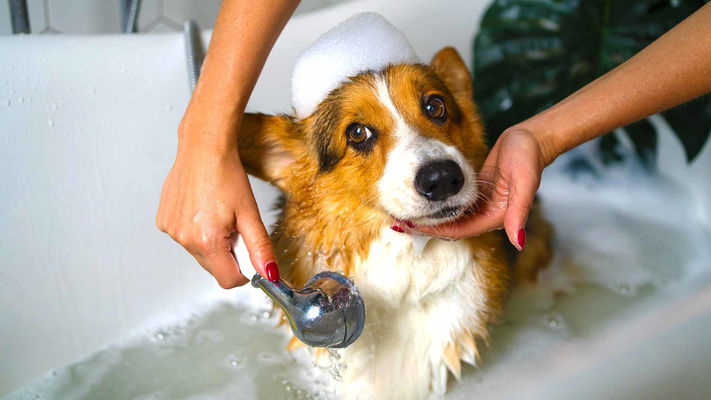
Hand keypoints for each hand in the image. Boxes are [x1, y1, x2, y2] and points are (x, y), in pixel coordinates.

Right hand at [156, 125, 278, 287]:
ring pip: (199, 252)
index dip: (243, 271)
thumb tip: (270, 274)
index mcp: (207, 241)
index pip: (228, 280)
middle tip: (234, 226)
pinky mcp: (163, 220)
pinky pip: (184, 237)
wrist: (203, 147)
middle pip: (213, 267)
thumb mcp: (250, 214)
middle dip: (227, 253)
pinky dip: (196, 230)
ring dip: (211, 241)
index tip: (248, 252)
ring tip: (217, 213)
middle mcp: (184, 239)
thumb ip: (260, 248)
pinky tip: (202, 208)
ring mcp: (171, 230)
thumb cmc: (227, 175)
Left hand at [414, 128, 549, 249]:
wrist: (530, 139)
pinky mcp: (477, 193)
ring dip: (430, 217)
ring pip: (451, 217)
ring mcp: (481, 204)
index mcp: (496, 217)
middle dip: (427, 227)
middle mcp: (487, 215)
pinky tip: (422, 200)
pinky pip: (454, 204)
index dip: (435, 231)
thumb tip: (519, 241)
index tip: (412, 227)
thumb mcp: (524, 183)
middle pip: (452, 228)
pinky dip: (438, 205)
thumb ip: (519, 212)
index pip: (459, 231)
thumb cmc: (528, 158)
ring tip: (406, 213)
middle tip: (400, 223)